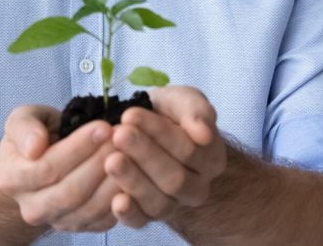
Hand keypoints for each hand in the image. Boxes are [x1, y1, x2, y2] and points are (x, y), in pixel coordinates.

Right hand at [0, 104, 123, 232]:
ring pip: (89, 208)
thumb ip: (25, 128)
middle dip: (99, 162)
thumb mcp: (23, 120)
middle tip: (122, 138)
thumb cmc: (36, 136)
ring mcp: (56, 221)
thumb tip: (34, 147)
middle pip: (70, 192)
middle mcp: (31, 207)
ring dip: (113, 181)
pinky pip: (103, 219)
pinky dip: (120, 199)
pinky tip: (132, 175)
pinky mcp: (80, 227)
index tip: (103, 126)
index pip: (47, 168)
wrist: (43, 162)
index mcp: (12, 179)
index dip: (78, 148)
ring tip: (130, 153)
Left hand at [104, 86, 226, 228]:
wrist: (146, 131)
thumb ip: (197, 111)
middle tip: (119, 135)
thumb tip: (203, 133)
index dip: (159, 133)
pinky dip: (129, 213)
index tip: (130, 115)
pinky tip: (116, 200)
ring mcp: (173, 205)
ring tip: (111, 160)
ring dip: (133, 181)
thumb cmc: (169, 115)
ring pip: (159, 202)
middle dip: (144, 155)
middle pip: (175, 179)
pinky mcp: (148, 216)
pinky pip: (141, 221)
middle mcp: (196, 188)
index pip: (189, 150)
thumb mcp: (184, 101)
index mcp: (211, 159)